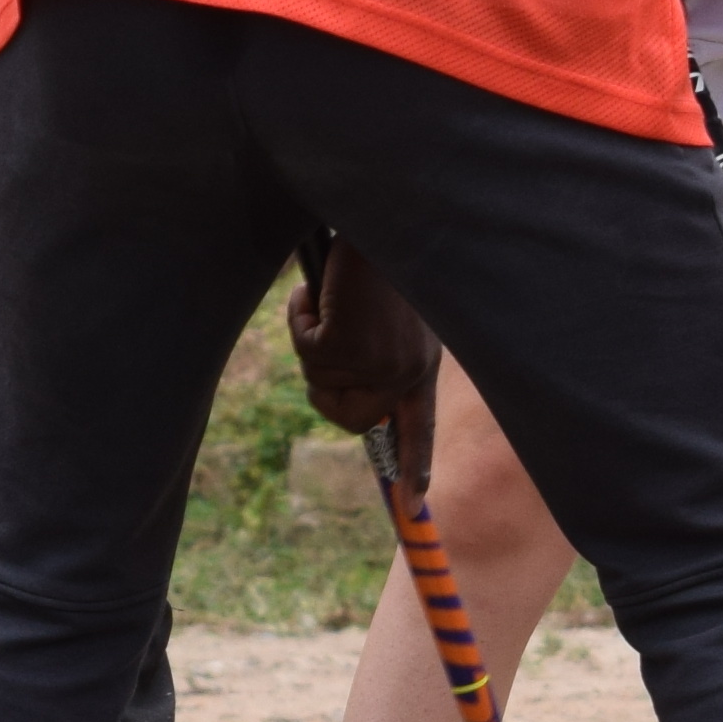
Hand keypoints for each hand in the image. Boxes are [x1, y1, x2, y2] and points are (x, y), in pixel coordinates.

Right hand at [285, 238, 439, 495]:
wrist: (383, 215)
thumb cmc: (383, 260)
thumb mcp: (396, 318)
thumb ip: (384, 357)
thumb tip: (357, 404)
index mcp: (423, 363)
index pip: (420, 426)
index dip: (413, 466)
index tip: (412, 506)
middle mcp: (406, 370)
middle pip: (349, 419)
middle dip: (323, 388)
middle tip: (320, 344)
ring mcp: (378, 360)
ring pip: (318, 380)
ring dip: (311, 339)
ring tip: (334, 298)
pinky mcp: (347, 343)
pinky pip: (303, 348)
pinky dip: (299, 317)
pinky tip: (319, 289)